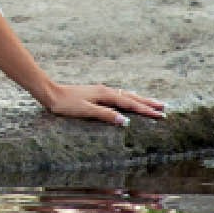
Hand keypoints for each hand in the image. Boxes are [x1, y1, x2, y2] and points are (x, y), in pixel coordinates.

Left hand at [41, 83, 165, 126]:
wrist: (50, 93)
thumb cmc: (66, 104)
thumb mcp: (86, 110)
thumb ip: (106, 115)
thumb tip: (126, 121)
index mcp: (105, 95)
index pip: (130, 104)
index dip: (146, 110)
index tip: (161, 115)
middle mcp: (105, 91)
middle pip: (131, 97)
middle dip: (148, 103)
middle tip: (164, 108)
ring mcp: (101, 91)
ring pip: (126, 95)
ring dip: (140, 100)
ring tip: (152, 103)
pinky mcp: (95, 93)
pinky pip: (118, 95)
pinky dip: (129, 98)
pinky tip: (128, 99)